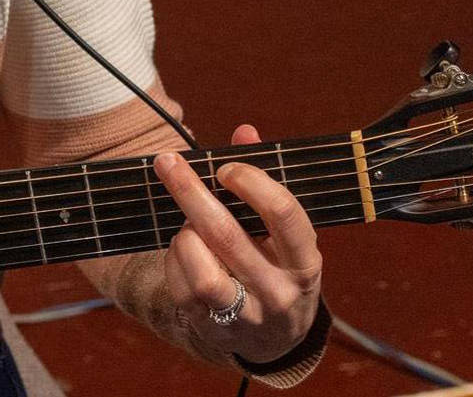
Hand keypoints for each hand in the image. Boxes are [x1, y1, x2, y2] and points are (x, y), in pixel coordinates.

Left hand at [152, 124, 322, 363]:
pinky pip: (182, 289)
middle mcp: (280, 292)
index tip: (226, 167)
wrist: (274, 341)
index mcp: (305, 263)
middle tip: (167, 162)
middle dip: (191, 192)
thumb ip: (263, 181)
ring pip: (203, 271)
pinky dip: (173, 260)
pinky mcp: (214, 330)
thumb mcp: (282, 234)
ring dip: (185, 236)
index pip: (284, 215)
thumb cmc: (275, 267)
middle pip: (229, 236)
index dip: (252, 183)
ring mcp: (247, 316)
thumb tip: (244, 131)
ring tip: (188, 225)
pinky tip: (181, 250)